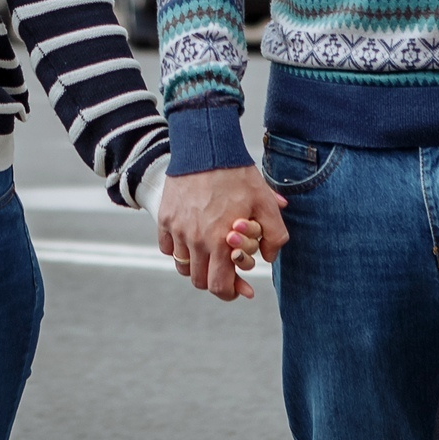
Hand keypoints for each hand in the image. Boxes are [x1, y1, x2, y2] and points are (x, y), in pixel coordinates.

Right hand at [156, 165, 287, 301]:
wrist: (206, 147)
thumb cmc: (238, 175)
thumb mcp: (266, 202)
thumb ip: (274, 235)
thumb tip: (268, 258)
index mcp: (219, 242)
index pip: (219, 287)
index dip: (230, 292)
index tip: (240, 288)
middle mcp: (195, 240)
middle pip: (199, 281)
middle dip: (215, 280)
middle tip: (226, 268)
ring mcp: (177, 230)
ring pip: (182, 266)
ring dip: (196, 266)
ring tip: (210, 253)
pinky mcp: (164, 218)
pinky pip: (167, 247)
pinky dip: (178, 249)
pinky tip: (192, 239)